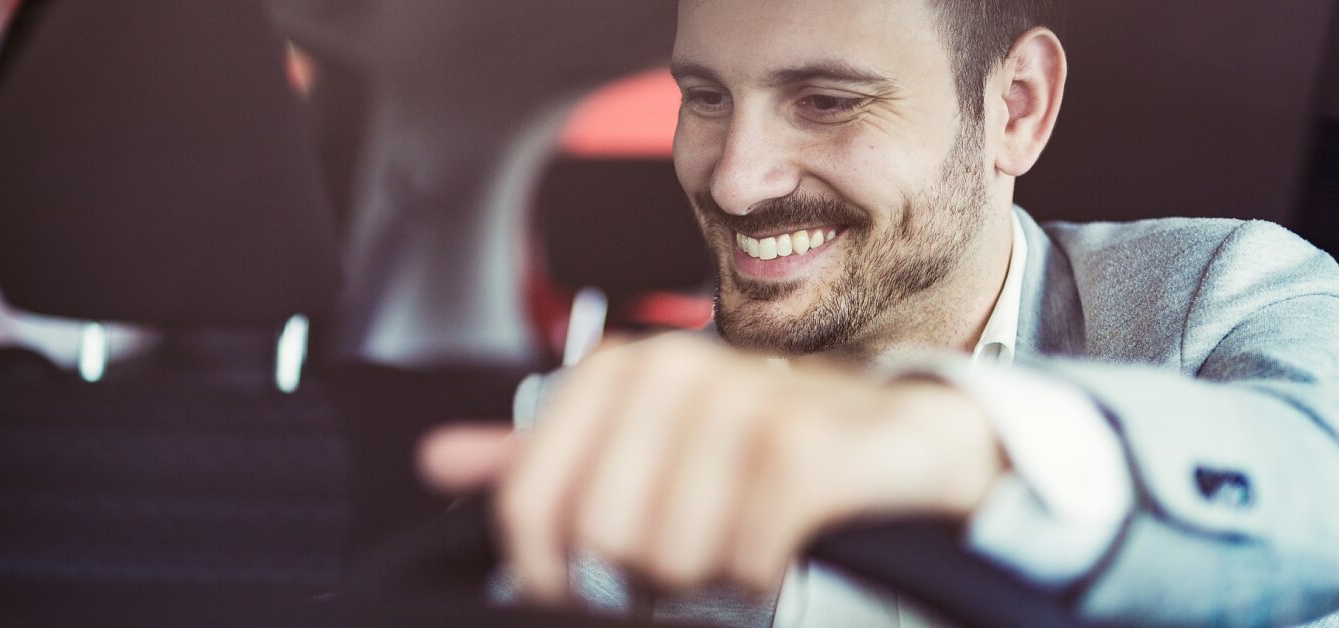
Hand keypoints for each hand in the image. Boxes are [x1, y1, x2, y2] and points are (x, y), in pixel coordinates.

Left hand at [419, 334, 1006, 603]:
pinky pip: (742, 557)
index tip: (579, 588)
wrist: (901, 441)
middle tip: (692, 562)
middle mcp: (675, 369)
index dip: (545, 571)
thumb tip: (437, 459)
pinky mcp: (803, 448)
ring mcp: (742, 402)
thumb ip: (546, 453)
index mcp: (621, 369)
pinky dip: (759, 575)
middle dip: (646, 576)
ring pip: (668, 554)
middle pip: (600, 538)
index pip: (529, 502)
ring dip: (710, 579)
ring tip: (739, 548)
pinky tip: (779, 550)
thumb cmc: (766, 447)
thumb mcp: (649, 441)